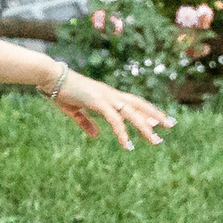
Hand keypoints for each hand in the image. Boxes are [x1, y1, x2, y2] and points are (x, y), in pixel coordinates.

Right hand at [44, 69, 172, 150]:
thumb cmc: (61, 92)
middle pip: (139, 105)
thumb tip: (96, 135)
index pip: (132, 104)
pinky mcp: (98, 102)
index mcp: (107, 96)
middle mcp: (111, 95)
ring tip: (156, 141)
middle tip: (172, 125)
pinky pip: (115, 120)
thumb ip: (85, 122)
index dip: (146, 111)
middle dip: (156, 115)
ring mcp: (106, 97)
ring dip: (145, 127)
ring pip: (132, 113)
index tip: (160, 121)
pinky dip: (123, 132)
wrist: (50, 78)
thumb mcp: (74, 111)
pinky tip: (128, 145)